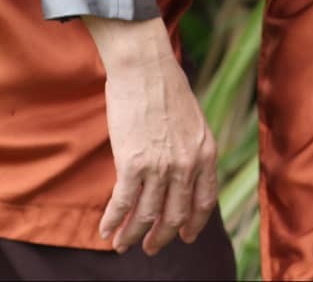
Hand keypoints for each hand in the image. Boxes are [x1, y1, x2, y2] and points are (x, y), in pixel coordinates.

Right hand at [82, 16, 218, 254]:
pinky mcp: (133, 163)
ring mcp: (161, 166)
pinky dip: (113, 222)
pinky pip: (123, 204)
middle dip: (161, 237)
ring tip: (122, 245)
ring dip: (133, 235)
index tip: (185, 236)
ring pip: (147, 216)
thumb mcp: (192, 120)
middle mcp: (187, 164)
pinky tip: (106, 231)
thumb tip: (181, 170)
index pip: (204, 201)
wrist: (145, 65)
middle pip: (175, 214)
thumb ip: (190, 148)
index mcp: (206, 152)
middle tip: (150, 247)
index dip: (193, 224)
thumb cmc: (164, 85)